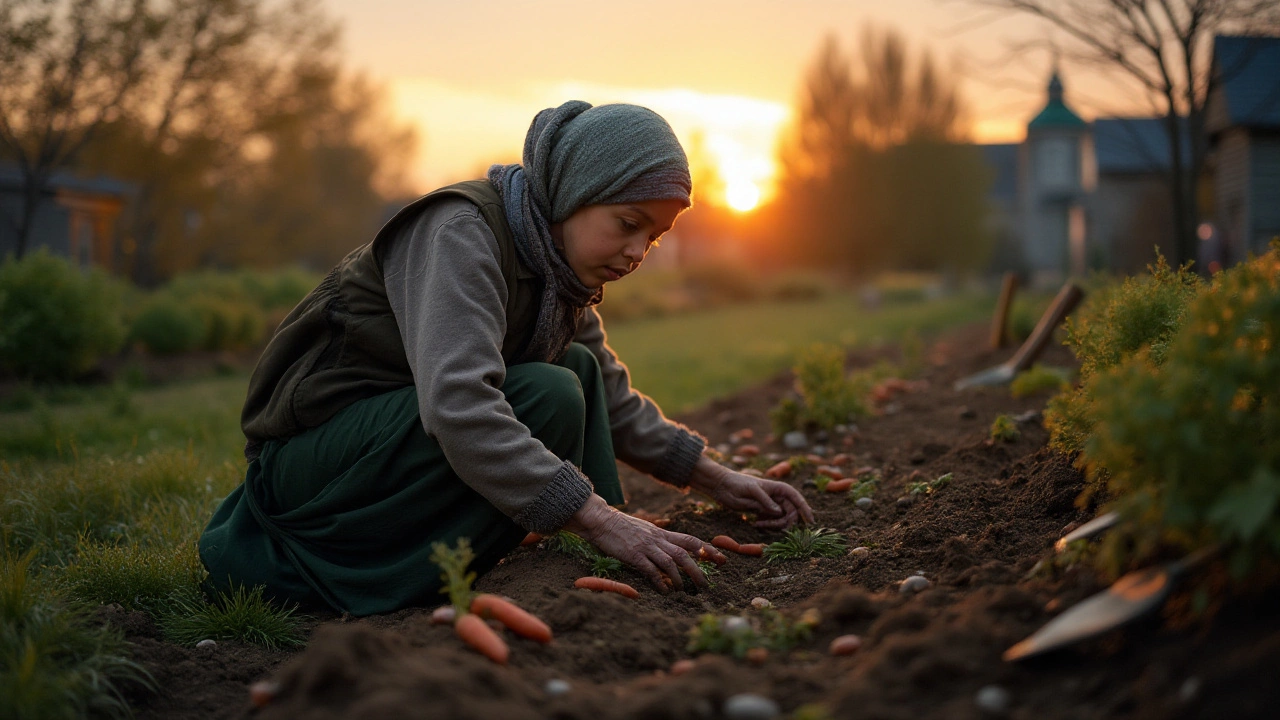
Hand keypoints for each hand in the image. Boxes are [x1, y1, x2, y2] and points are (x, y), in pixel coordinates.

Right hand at [562, 495, 725, 592]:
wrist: (601, 520)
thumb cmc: (621, 527)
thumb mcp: (645, 530)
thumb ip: (658, 539)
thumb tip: (671, 552)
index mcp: (661, 533)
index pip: (690, 540)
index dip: (707, 549)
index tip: (721, 559)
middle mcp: (657, 539)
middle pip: (684, 554)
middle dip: (697, 570)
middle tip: (705, 585)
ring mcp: (646, 547)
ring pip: (670, 562)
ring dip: (679, 578)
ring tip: (684, 590)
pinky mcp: (633, 555)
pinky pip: (651, 570)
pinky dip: (660, 582)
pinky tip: (664, 592)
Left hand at [688, 456, 813, 528]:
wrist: (721, 486)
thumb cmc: (736, 483)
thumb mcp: (751, 490)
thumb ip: (765, 500)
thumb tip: (780, 512)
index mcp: (777, 488)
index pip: (796, 497)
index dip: (805, 508)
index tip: (811, 521)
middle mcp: (776, 497)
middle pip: (790, 512)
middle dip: (783, 522)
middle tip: (766, 525)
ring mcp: (770, 506)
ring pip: (781, 520)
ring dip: (773, 526)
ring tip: (758, 524)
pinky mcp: (762, 513)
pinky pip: (771, 523)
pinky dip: (767, 526)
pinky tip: (756, 524)